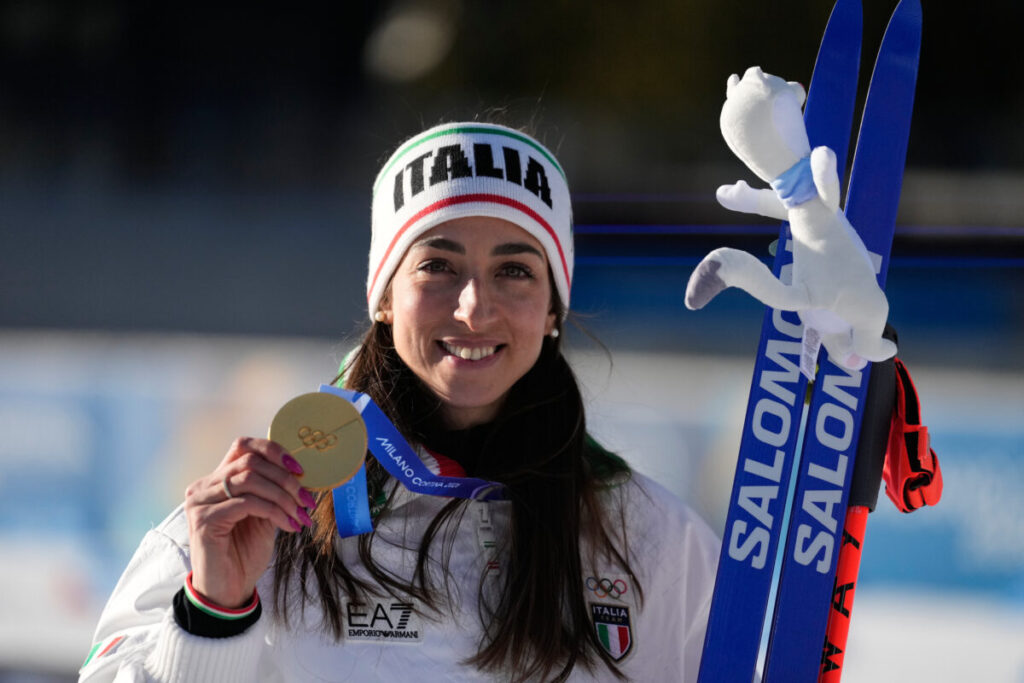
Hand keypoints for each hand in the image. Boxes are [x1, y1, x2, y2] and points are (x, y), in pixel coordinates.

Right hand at [184, 437, 315, 607]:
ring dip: (283, 496)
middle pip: (250, 462)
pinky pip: (246, 503)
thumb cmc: (244, 553)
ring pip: (249, 480)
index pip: (244, 446)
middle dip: (286, 479)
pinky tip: (288, 526)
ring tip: (300, 514)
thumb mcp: (264, 515)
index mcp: (217, 480)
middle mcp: (203, 486)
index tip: (299, 469)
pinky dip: (273, 511)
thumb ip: (272, 492)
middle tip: (307, 500)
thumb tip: (300, 473)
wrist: (228, 591)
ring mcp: (200, 502)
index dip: (274, 451)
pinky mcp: (203, 520)